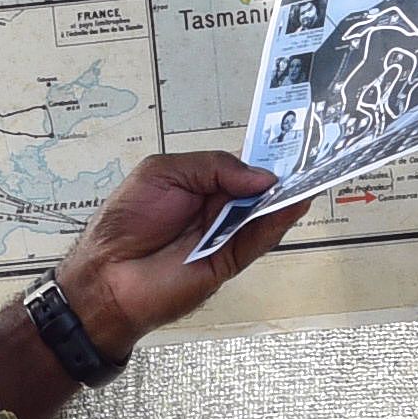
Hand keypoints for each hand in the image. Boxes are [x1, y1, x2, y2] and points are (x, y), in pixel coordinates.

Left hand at [62, 151, 304, 351]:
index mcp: (200, 184)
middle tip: (310, 160)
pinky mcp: (228, 261)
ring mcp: (224, 235)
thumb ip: (213, 167)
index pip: (241, 167)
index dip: (264, 156)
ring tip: (308, 179)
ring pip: (264, 215)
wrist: (107, 275)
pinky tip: (291, 205)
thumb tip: (260, 176)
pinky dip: (277, 223)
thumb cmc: (124, 222)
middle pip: (258, 190)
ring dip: (286, 198)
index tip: (291, 143)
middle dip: (283, 176)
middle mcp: (216, 209)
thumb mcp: (163, 173)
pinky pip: (258, 241)